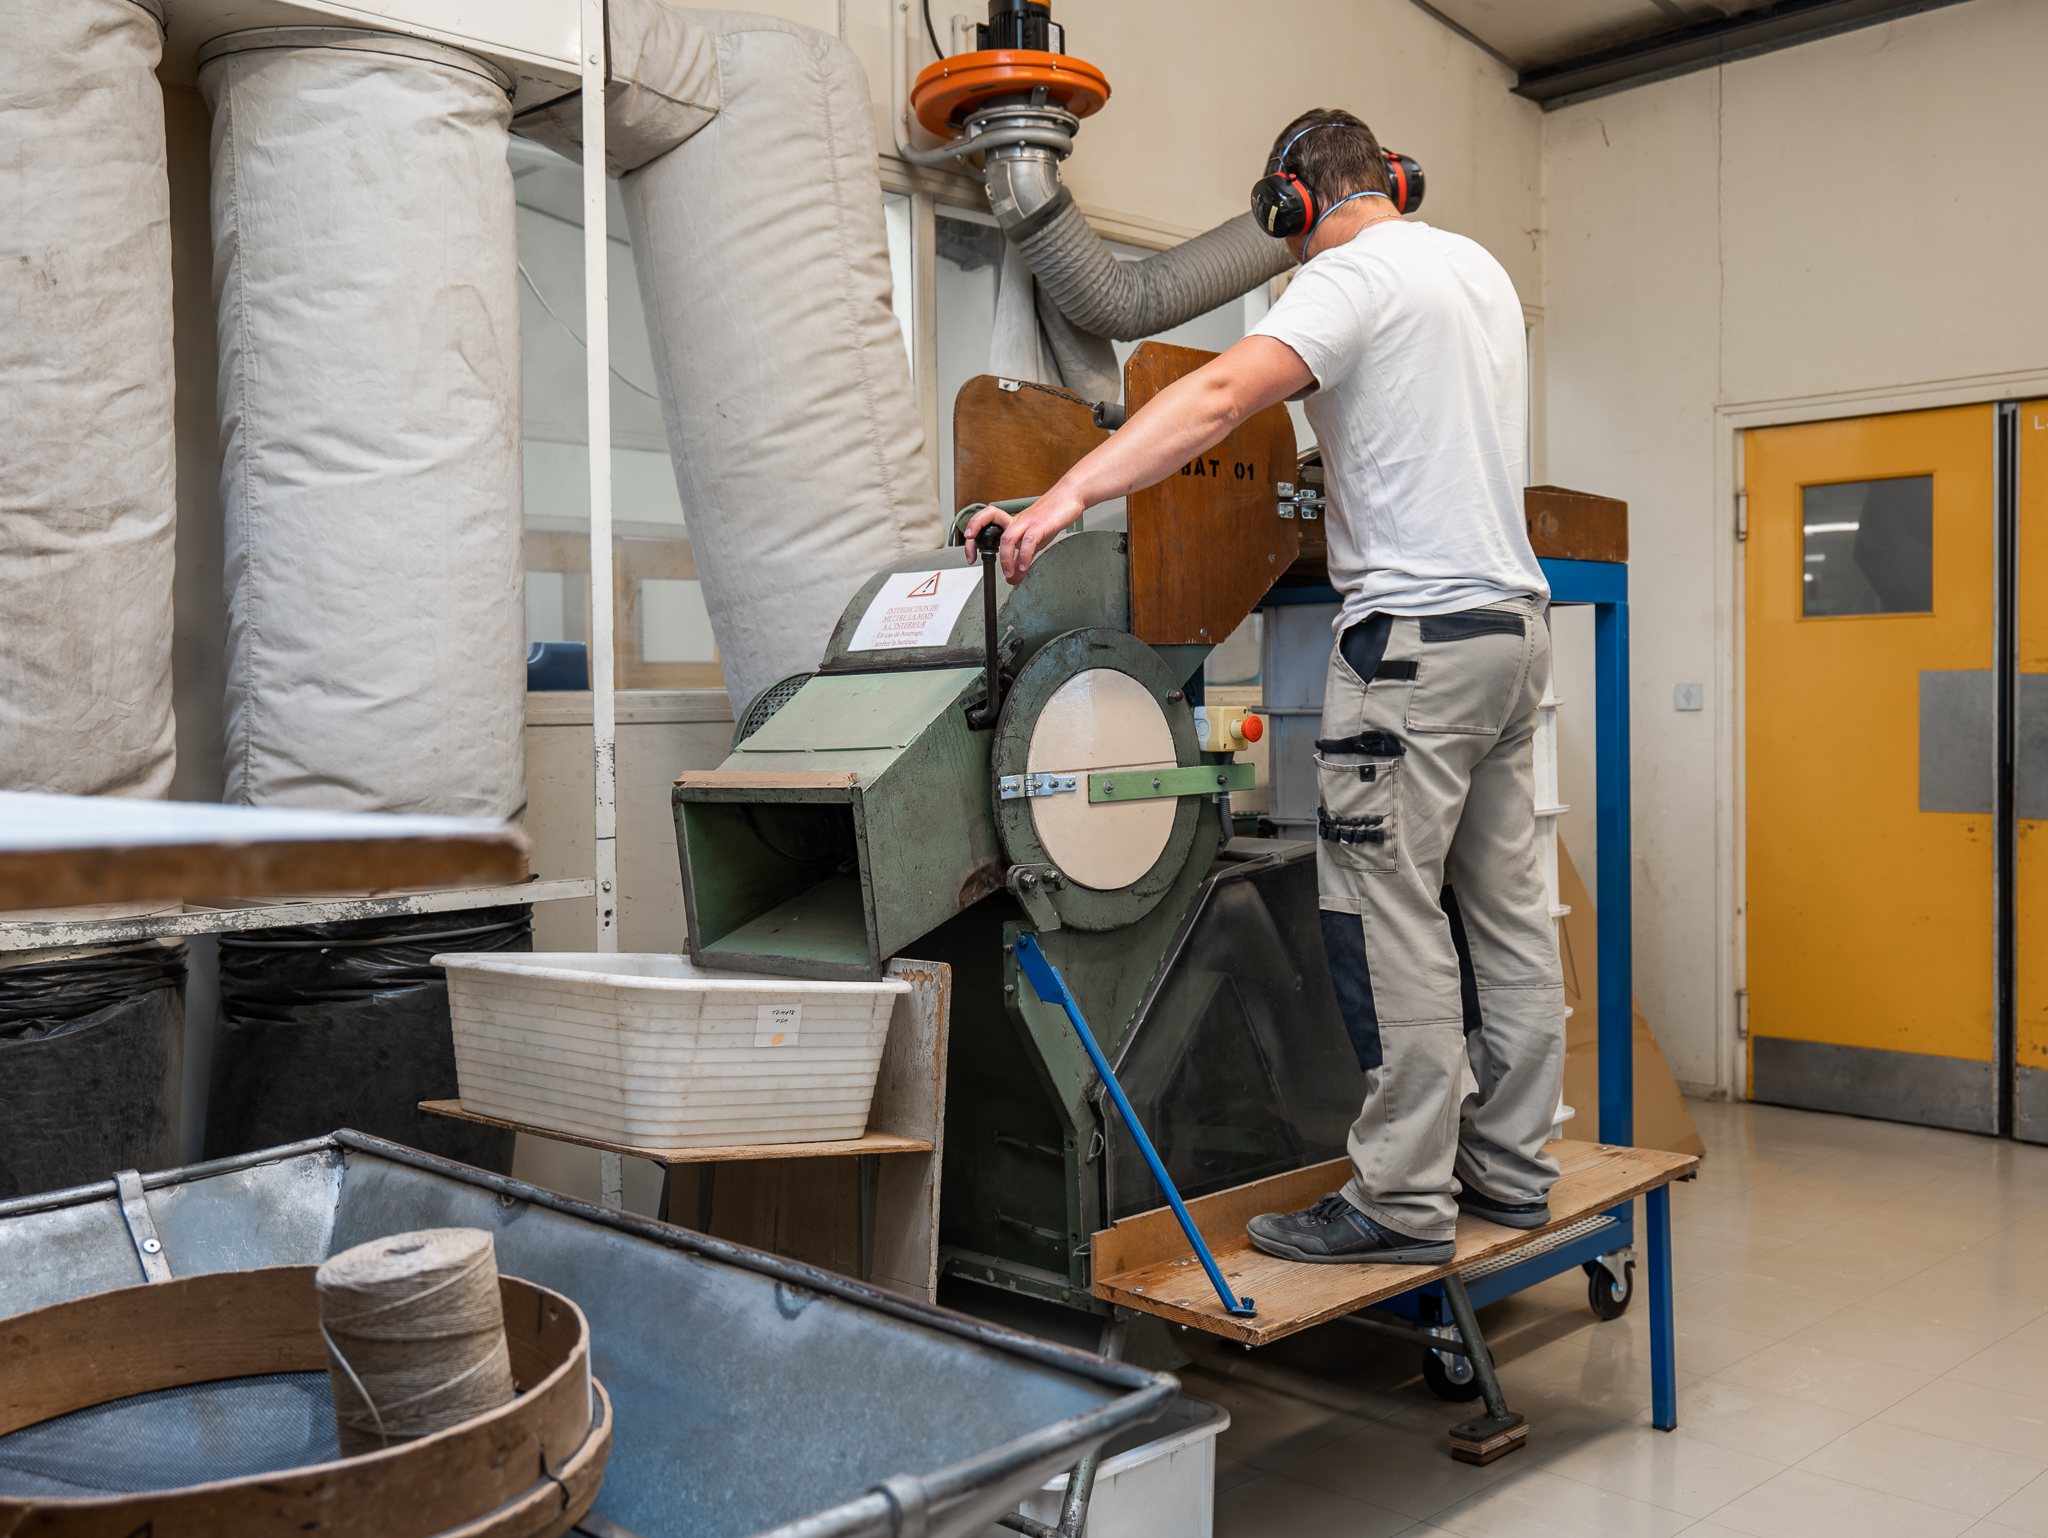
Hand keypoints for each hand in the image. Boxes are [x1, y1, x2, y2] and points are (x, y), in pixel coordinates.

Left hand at [963, 491, 1085, 583]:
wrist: (1069, 497)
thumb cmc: (1051, 516)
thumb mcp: (1034, 542)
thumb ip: (1022, 560)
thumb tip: (1013, 579)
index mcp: (1011, 523)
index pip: (985, 522)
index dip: (973, 533)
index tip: (970, 554)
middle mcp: (1016, 521)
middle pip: (989, 523)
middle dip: (976, 541)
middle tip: (974, 559)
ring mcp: (1028, 522)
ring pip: (1008, 537)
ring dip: (1005, 558)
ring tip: (1008, 573)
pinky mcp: (1041, 525)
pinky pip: (1029, 541)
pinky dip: (1024, 556)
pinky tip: (1024, 567)